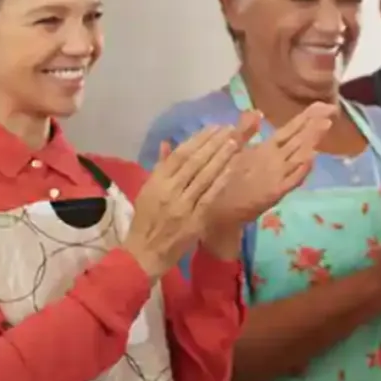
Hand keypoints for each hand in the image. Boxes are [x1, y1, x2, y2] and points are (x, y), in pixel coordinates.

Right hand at [128, 125, 242, 276]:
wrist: (145, 253)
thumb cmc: (146, 221)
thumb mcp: (148, 191)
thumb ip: (160, 167)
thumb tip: (166, 143)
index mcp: (155, 182)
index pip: (179, 155)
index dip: (198, 140)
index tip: (213, 128)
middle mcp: (168, 190)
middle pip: (194, 162)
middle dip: (214, 144)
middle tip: (230, 130)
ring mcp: (182, 205)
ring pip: (205, 176)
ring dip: (222, 157)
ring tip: (236, 142)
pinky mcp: (195, 219)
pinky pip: (210, 196)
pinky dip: (221, 180)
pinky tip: (232, 167)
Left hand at [207, 103, 333, 228]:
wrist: (223, 210)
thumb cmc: (231, 181)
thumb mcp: (237, 151)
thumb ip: (245, 130)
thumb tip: (256, 111)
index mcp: (269, 149)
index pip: (292, 129)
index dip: (307, 116)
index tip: (323, 104)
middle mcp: (277, 160)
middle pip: (299, 139)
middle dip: (314, 123)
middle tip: (331, 109)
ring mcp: (278, 176)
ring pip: (299, 155)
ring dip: (311, 141)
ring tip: (324, 125)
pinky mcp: (275, 192)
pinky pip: (291, 179)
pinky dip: (301, 169)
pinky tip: (310, 158)